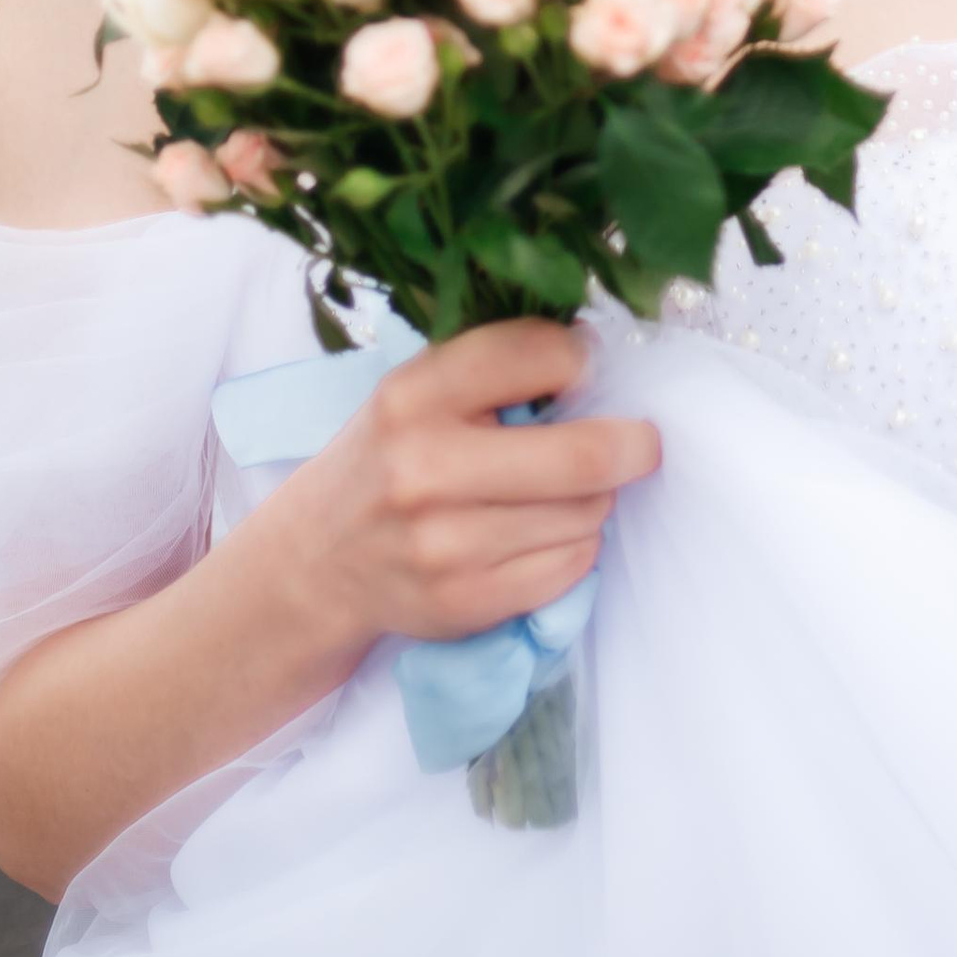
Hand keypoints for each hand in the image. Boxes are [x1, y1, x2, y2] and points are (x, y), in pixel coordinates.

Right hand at [267, 320, 659, 663]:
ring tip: (565, 490)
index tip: (588, 369)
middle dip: (632, 444)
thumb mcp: (415, 392)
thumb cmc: (386, 460)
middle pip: (584, 455)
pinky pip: (570, 568)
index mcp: (413, 396)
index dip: (583, 359)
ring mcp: (445, 545)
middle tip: (641, 440)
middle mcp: (424, 469)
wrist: (316, 564)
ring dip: (596, 498)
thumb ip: (495, 368)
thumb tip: (597, 352)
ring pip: (586, 514)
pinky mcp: (464, 603)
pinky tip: (544, 533)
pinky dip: (576, 546)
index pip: (539, 355)